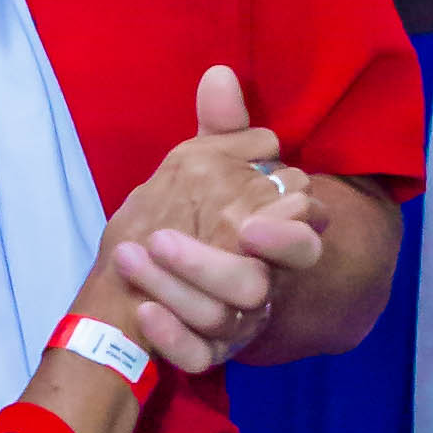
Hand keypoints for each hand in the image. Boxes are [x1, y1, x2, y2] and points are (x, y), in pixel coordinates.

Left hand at [96, 66, 323, 369]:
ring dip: (173, 288)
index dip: (284, 237)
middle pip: (254, 286)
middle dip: (208, 263)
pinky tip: (144, 311)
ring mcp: (238, 321)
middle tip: (160, 237)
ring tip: (130, 254)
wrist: (174, 277)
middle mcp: (265, 284)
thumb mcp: (214, 167)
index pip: (303, 244)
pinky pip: (199, 357)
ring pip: (220, 319)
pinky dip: (172, 339)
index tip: (248, 225)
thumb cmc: (205, 212)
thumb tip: (218, 75)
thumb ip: (223, 130)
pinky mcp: (211, 350)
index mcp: (277, 239)